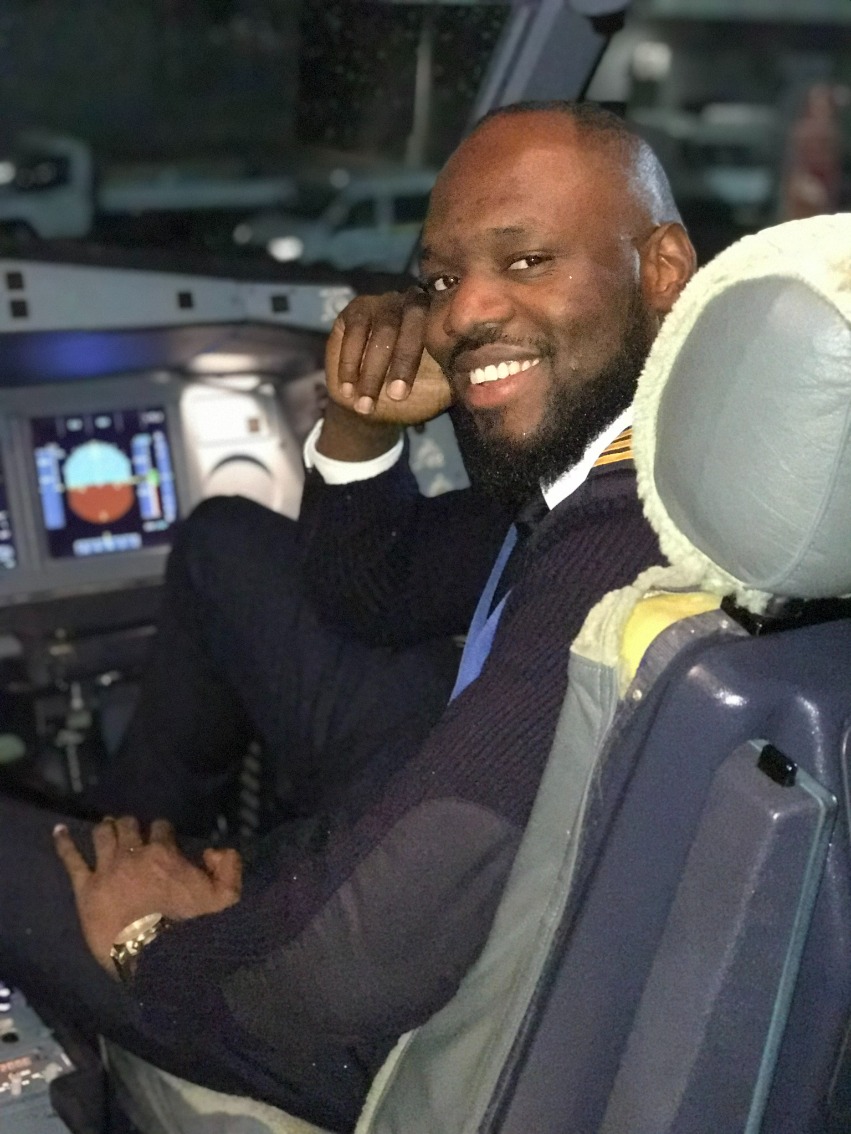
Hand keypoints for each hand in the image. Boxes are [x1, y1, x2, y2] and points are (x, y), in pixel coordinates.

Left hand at [54, 816, 241, 973]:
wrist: (156, 956)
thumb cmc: (192, 928)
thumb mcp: (226, 897)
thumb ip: (228, 866)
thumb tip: (215, 850)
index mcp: (165, 853)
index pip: (161, 828)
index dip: (162, 830)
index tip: (162, 837)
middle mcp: (133, 854)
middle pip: (128, 826)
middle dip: (130, 824)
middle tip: (131, 829)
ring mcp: (106, 869)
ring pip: (103, 835)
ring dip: (106, 828)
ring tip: (105, 826)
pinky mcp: (86, 889)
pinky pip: (72, 860)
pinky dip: (65, 843)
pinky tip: (58, 831)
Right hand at [326, 287, 451, 425]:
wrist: (373, 406)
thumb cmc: (411, 398)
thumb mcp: (438, 391)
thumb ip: (458, 379)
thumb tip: (481, 377)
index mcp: (440, 321)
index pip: (439, 327)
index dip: (428, 359)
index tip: (413, 391)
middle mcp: (413, 303)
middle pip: (411, 321)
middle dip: (402, 363)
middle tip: (395, 397)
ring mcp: (384, 303)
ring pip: (382, 329)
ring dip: (372, 371)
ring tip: (366, 404)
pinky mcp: (356, 310)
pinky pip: (355, 331)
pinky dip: (350, 363)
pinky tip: (348, 389)